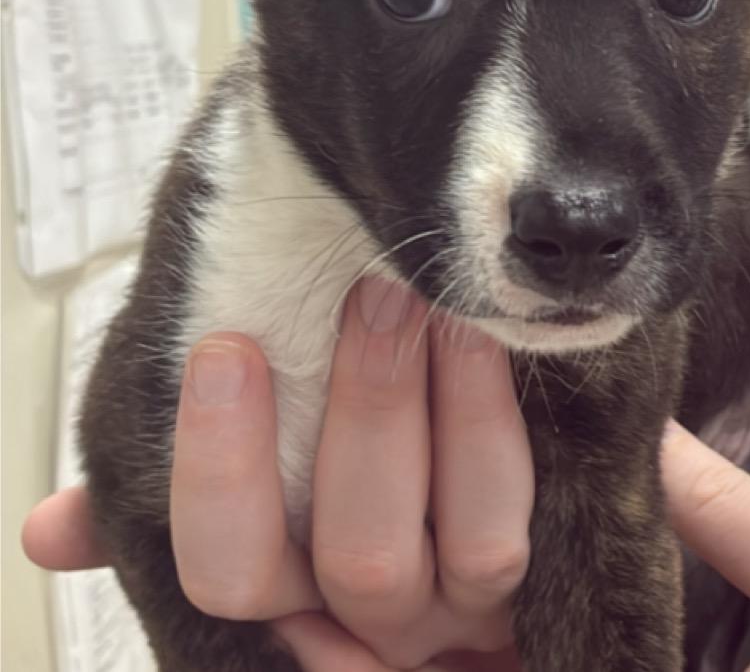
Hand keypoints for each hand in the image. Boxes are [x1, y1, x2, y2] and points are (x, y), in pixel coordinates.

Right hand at [24, 278, 531, 671]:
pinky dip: (495, 425)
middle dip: (370, 410)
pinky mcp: (530, 583)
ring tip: (436, 304)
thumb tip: (53, 527)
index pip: (227, 570)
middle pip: (360, 556)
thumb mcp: (252, 502)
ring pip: (466, 546)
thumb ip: (185, 504)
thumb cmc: (349, 496)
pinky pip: (516, 519)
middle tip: (375, 292)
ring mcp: (458, 611)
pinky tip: (485, 342)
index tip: (222, 350)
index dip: (220, 469)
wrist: (459, 550)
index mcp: (284, 600)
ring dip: (452, 414)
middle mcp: (370, 623)